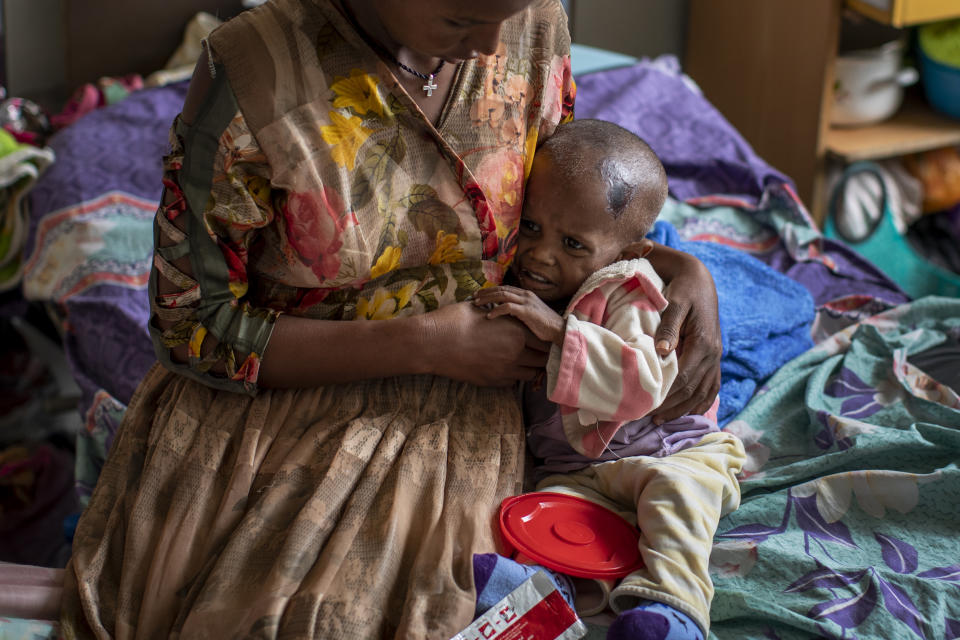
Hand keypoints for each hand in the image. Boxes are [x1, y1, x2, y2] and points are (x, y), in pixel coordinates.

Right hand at [424, 301, 549, 385]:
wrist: (432, 344)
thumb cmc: (453, 321)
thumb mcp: (480, 309)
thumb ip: (499, 313)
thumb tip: (501, 308)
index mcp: (516, 331)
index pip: (543, 339)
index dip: (542, 338)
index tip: (538, 336)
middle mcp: (515, 353)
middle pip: (542, 359)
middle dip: (540, 354)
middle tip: (532, 349)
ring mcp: (504, 370)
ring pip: (531, 374)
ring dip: (529, 367)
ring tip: (519, 359)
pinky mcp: (491, 382)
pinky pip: (513, 382)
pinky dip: (513, 376)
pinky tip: (504, 367)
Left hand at [471, 286, 564, 344]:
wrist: (559, 330)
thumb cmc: (545, 326)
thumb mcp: (530, 315)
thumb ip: (519, 311)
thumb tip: (505, 314)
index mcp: (526, 294)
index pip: (505, 288)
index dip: (490, 290)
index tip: (479, 294)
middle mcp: (525, 295)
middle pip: (501, 289)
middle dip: (486, 292)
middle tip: (473, 297)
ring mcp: (526, 302)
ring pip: (502, 296)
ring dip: (488, 299)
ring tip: (477, 304)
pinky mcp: (526, 311)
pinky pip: (507, 308)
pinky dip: (497, 310)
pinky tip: (489, 316)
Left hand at [646, 247, 721, 423]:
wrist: (699, 280)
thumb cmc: (683, 290)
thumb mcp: (675, 303)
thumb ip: (669, 327)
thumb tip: (662, 351)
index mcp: (704, 343)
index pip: (685, 378)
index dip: (667, 395)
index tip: (647, 405)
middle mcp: (713, 354)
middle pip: (693, 389)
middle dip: (671, 406)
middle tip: (648, 418)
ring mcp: (716, 357)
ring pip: (702, 392)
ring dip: (683, 408)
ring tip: (661, 419)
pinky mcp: (714, 357)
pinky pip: (712, 385)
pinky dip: (701, 401)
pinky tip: (687, 411)